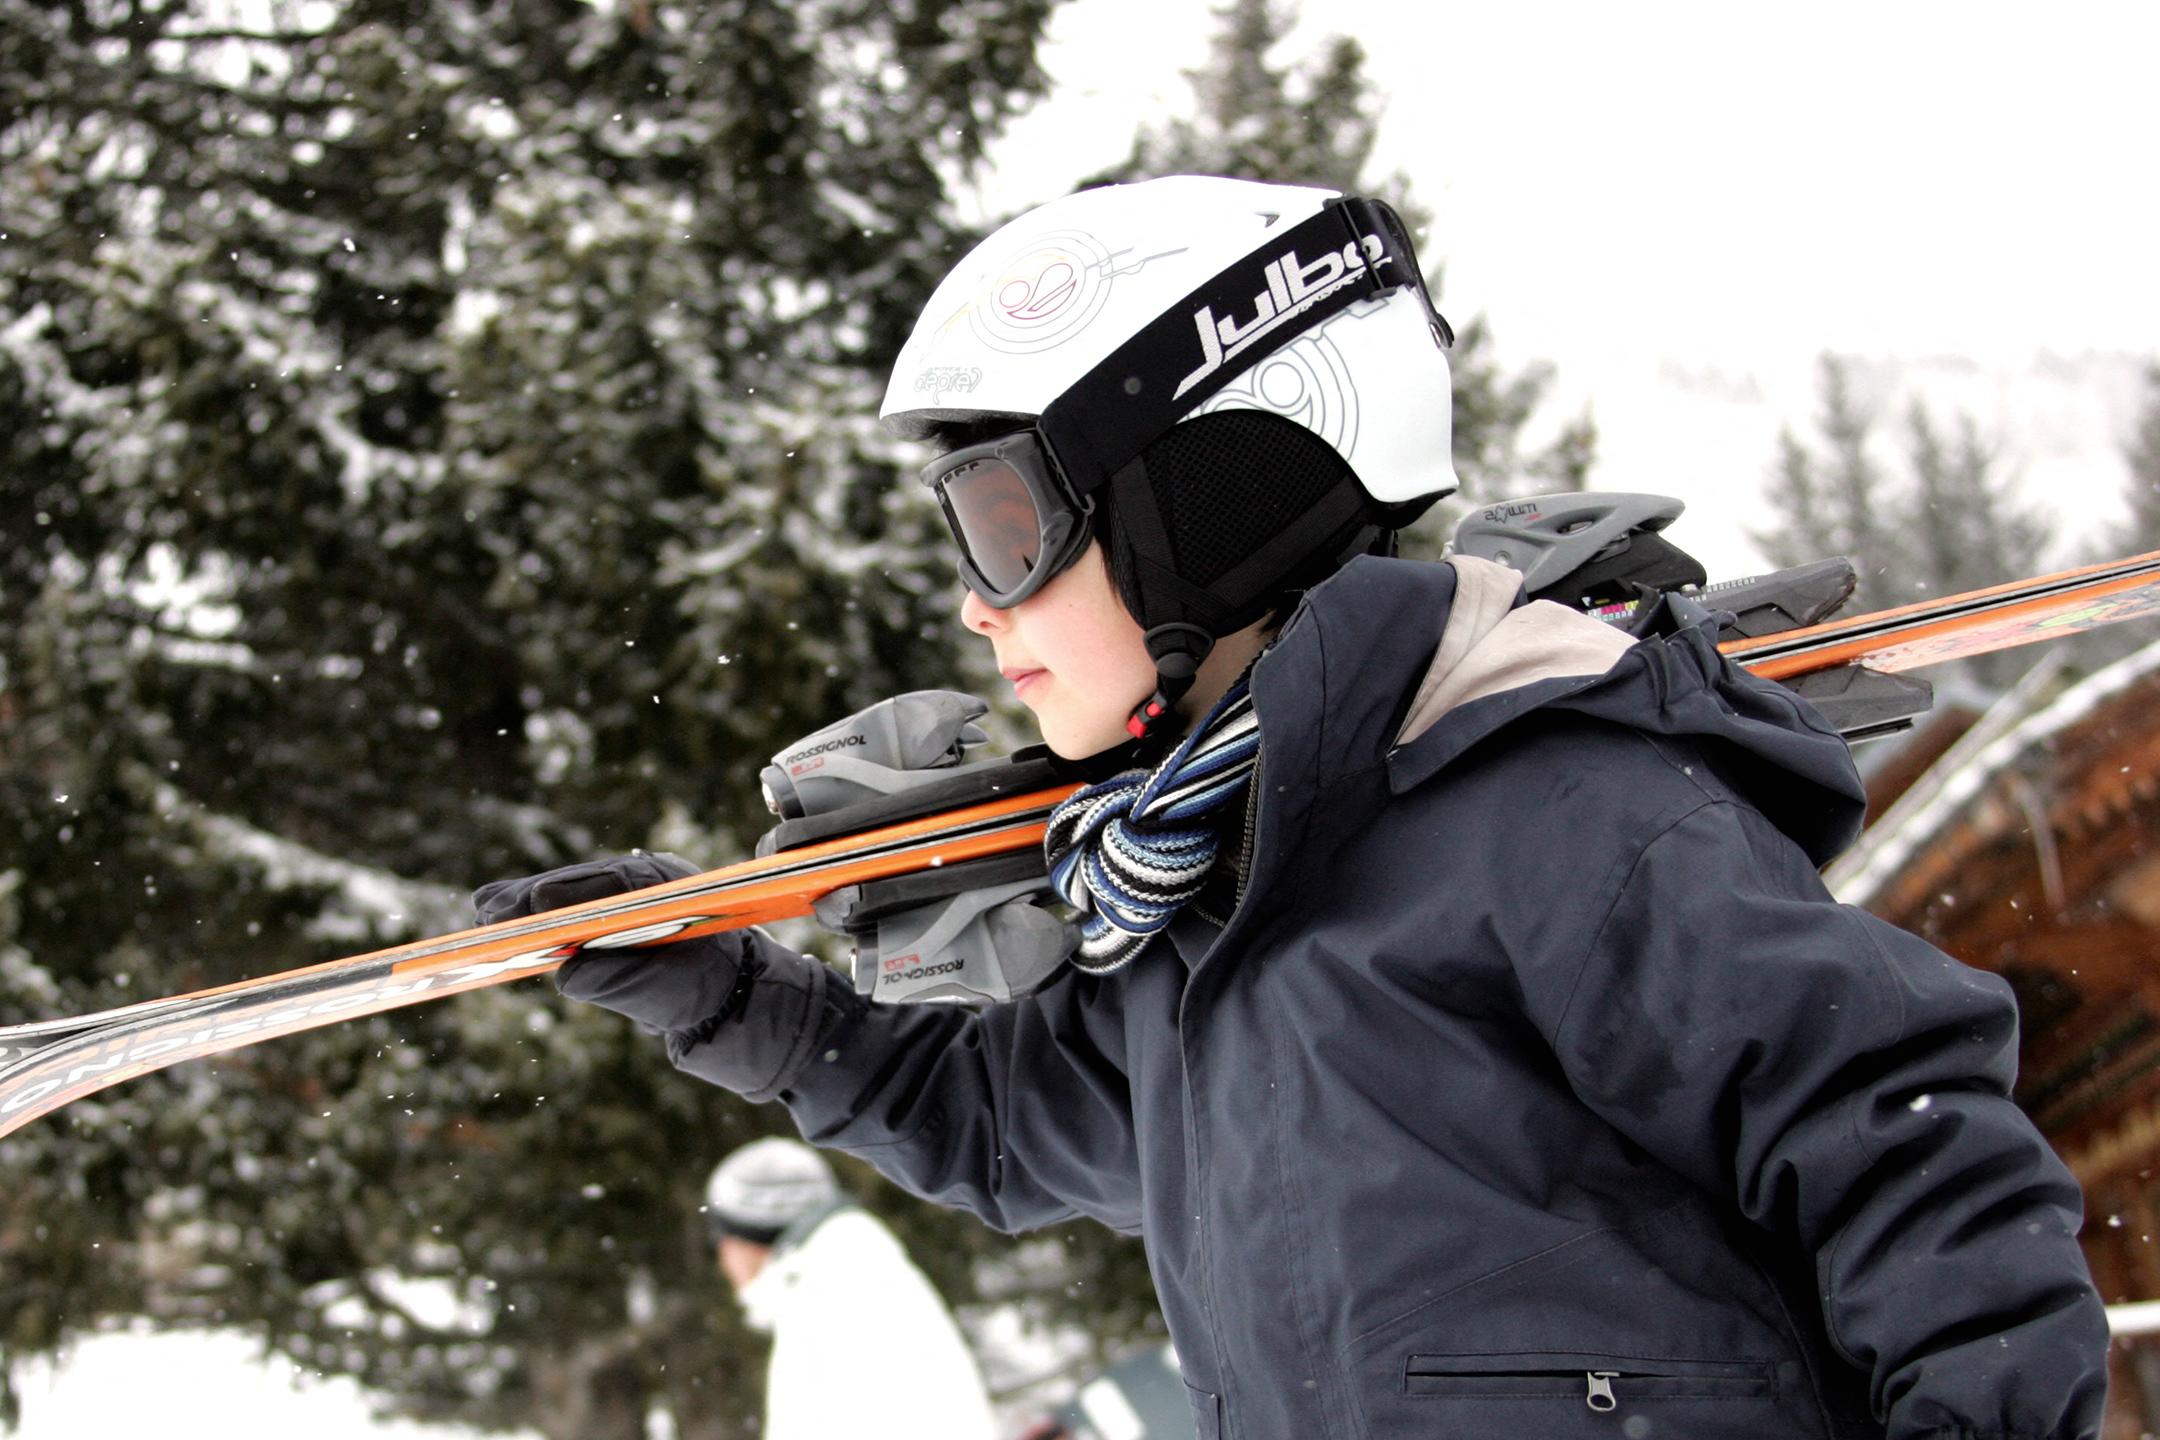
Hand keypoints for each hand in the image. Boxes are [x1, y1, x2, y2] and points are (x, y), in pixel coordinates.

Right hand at [472, 853, 749, 1034]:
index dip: (569, 892)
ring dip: (527, 904)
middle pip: (580, 883)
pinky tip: (498, 919)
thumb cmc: (702, 989)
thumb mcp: (669, 991)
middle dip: (534, 897)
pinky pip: (566, 912)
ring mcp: (622, 898)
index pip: (612, 883)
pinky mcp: (606, 919)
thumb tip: (567, 974)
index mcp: (665, 887)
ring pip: (569, 894)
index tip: (533, 903)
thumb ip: (622, 982)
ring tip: (485, 913)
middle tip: (491, 912)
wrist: (725, 996)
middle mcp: (641, 884)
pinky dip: (535, 917)